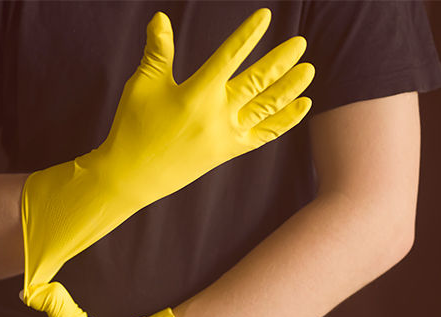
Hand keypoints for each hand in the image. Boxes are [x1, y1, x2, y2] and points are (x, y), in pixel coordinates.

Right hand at [21, 8, 314, 286]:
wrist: (132, 177)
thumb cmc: (133, 127)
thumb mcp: (141, 85)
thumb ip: (157, 51)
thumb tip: (161, 18)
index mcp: (196, 92)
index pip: (229, 55)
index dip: (249, 34)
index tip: (266, 16)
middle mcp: (217, 113)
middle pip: (258, 81)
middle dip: (282, 60)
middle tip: (300, 43)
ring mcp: (226, 135)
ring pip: (267, 107)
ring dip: (290, 87)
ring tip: (308, 70)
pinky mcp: (227, 152)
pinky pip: (264, 135)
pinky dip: (285, 120)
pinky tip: (301, 106)